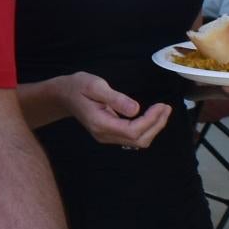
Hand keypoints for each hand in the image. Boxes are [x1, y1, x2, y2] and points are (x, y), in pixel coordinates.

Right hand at [53, 73, 171, 147]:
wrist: (63, 95)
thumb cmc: (78, 87)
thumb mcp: (95, 86)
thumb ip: (115, 98)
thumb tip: (136, 109)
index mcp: (101, 124)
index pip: (133, 131)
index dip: (151, 121)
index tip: (160, 106)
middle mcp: (104, 135)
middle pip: (138, 140)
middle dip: (156, 125)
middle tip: (166, 108)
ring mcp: (106, 136)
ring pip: (137, 142)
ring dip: (153, 128)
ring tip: (163, 111)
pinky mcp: (110, 134)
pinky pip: (132, 138)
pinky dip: (146, 128)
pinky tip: (152, 116)